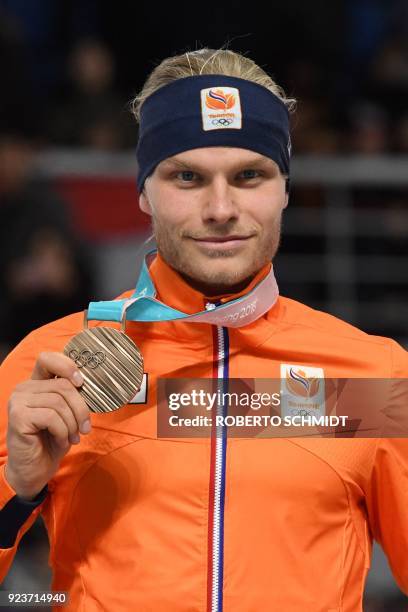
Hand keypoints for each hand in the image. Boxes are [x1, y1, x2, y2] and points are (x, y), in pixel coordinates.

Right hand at [5, 352, 90, 499]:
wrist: (35, 469)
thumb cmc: (52, 440)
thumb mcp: (67, 414)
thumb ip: (72, 396)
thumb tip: (89, 383)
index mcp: (36, 384)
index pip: (48, 359)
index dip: (67, 366)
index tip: (81, 382)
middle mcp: (24, 389)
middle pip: (63, 386)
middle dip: (80, 409)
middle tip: (85, 428)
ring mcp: (18, 401)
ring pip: (59, 402)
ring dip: (72, 423)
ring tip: (72, 437)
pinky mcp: (18, 417)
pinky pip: (52, 417)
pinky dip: (63, 431)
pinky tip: (61, 441)